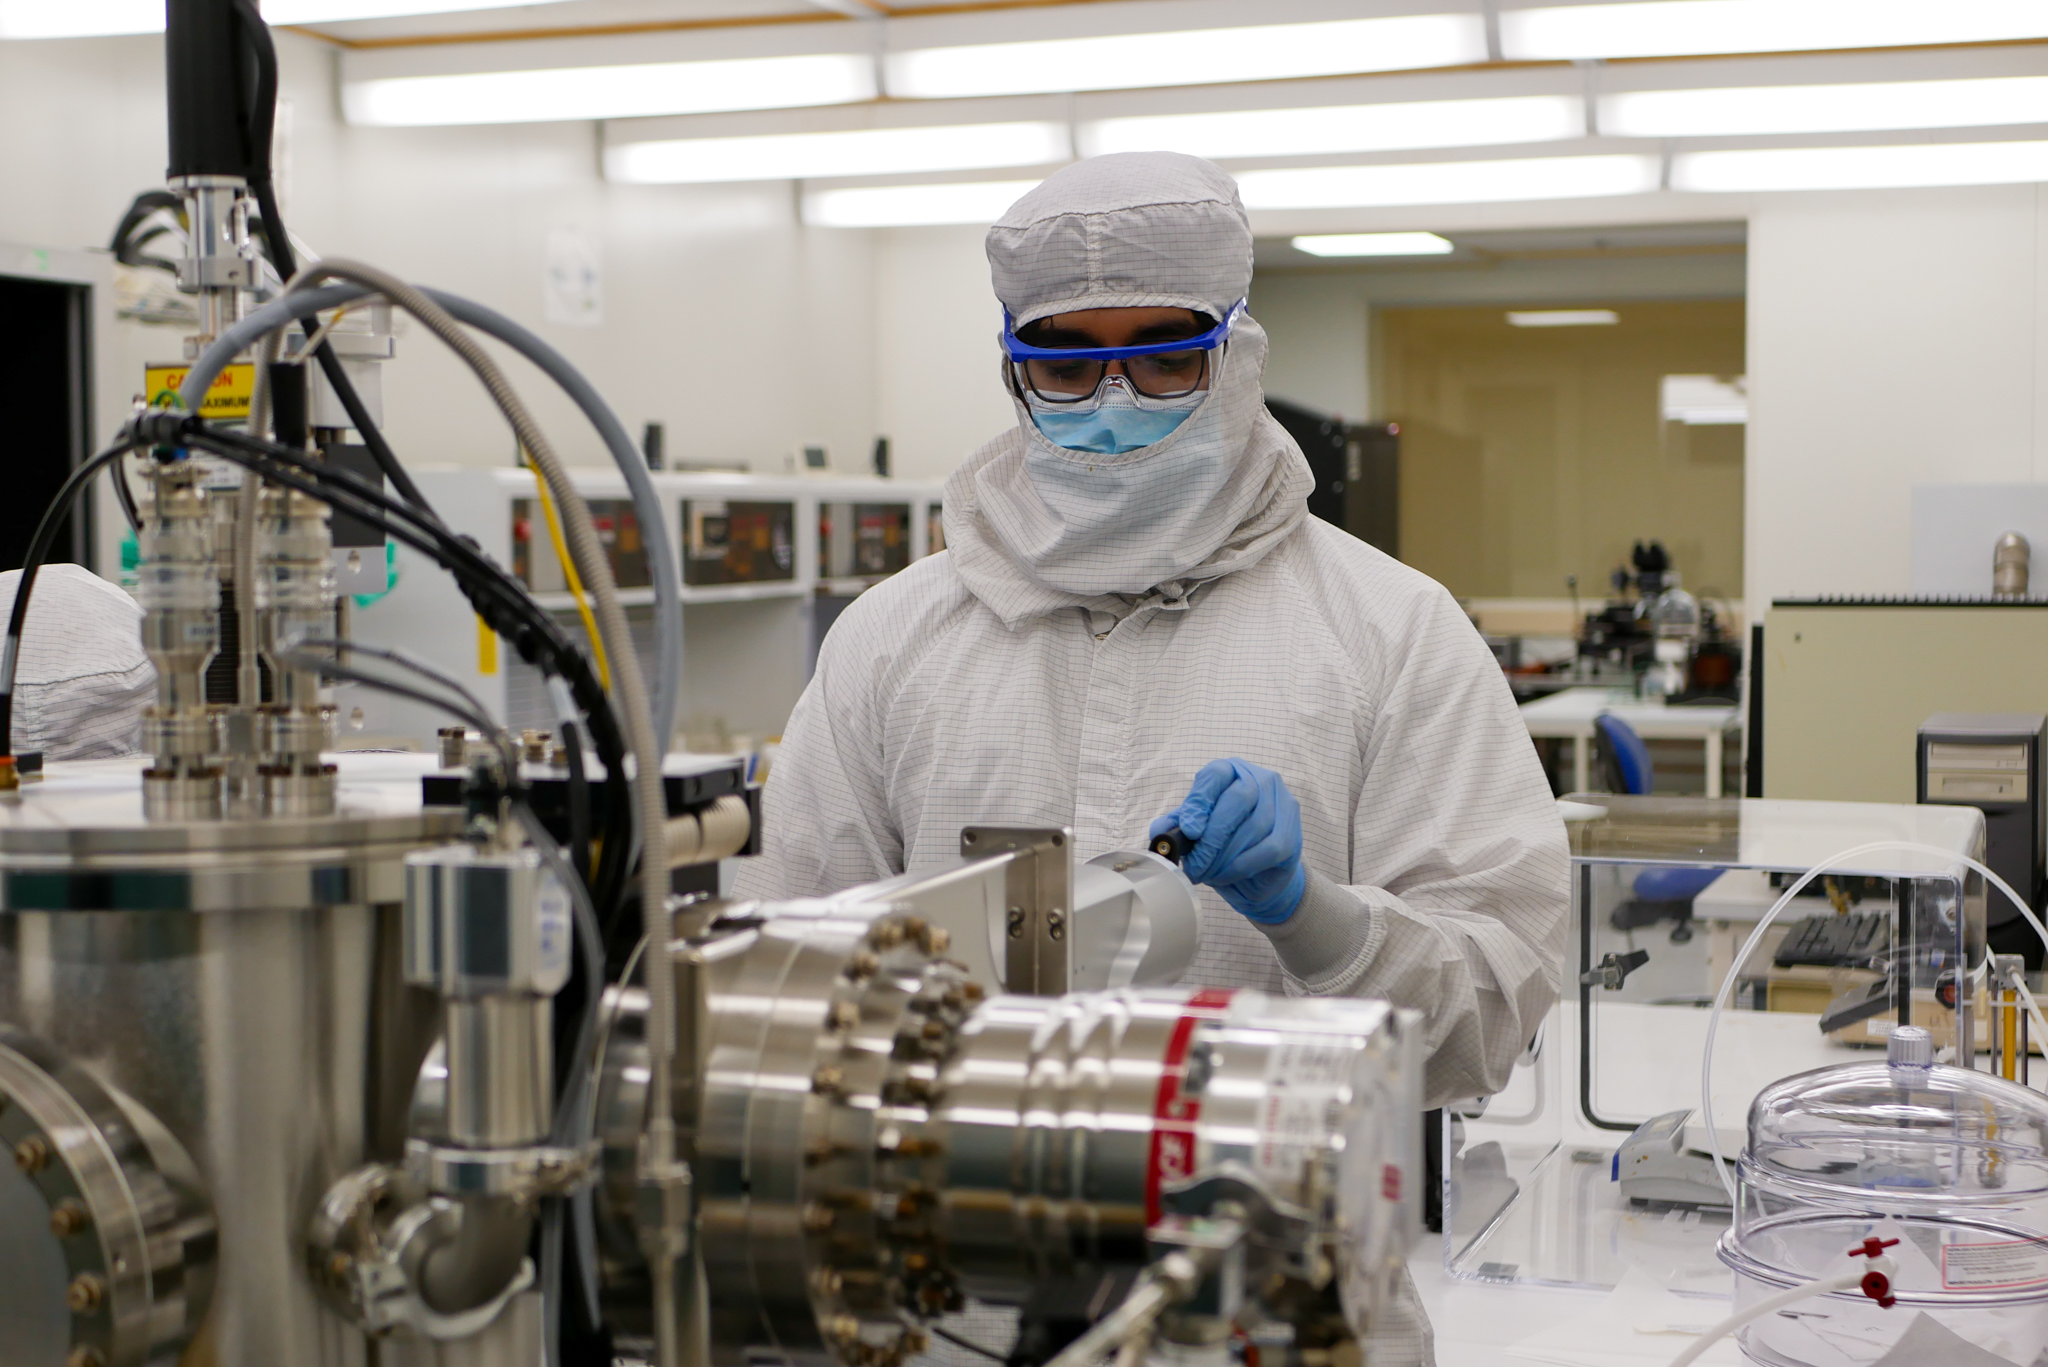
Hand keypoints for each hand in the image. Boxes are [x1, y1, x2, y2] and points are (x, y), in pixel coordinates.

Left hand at [1151, 758, 1305, 923]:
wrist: (1257, 875)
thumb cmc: (1223, 845)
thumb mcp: (1194, 833)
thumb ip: (1177, 827)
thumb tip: (1160, 831)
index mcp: (1232, 772)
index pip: (1216, 773)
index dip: (1200, 800)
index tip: (1189, 829)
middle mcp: (1262, 780)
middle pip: (1240, 798)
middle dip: (1213, 835)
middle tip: (1196, 863)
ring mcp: (1284, 804)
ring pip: (1255, 826)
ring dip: (1226, 855)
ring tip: (1208, 872)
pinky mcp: (1293, 833)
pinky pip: (1269, 848)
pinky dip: (1243, 865)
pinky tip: (1227, 874)